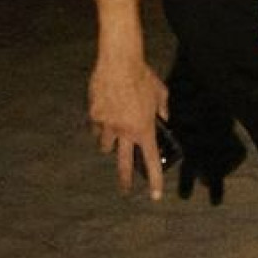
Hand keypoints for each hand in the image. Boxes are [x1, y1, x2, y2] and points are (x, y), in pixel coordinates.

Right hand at [88, 55, 171, 199]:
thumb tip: (164, 117)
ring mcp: (106, 125)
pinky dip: (100, 124)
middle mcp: (124, 131)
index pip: (150, 161)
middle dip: (125, 179)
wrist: (119, 62)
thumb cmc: (143, 76)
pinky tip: (105, 112)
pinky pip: (96, 127)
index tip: (155, 196)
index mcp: (144, 129)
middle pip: (124, 163)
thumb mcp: (161, 94)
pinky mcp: (93, 115)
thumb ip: (163, 110)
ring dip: (110, 143)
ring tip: (114, 132)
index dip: (154, 180)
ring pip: (105, 146)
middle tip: (125, 190)